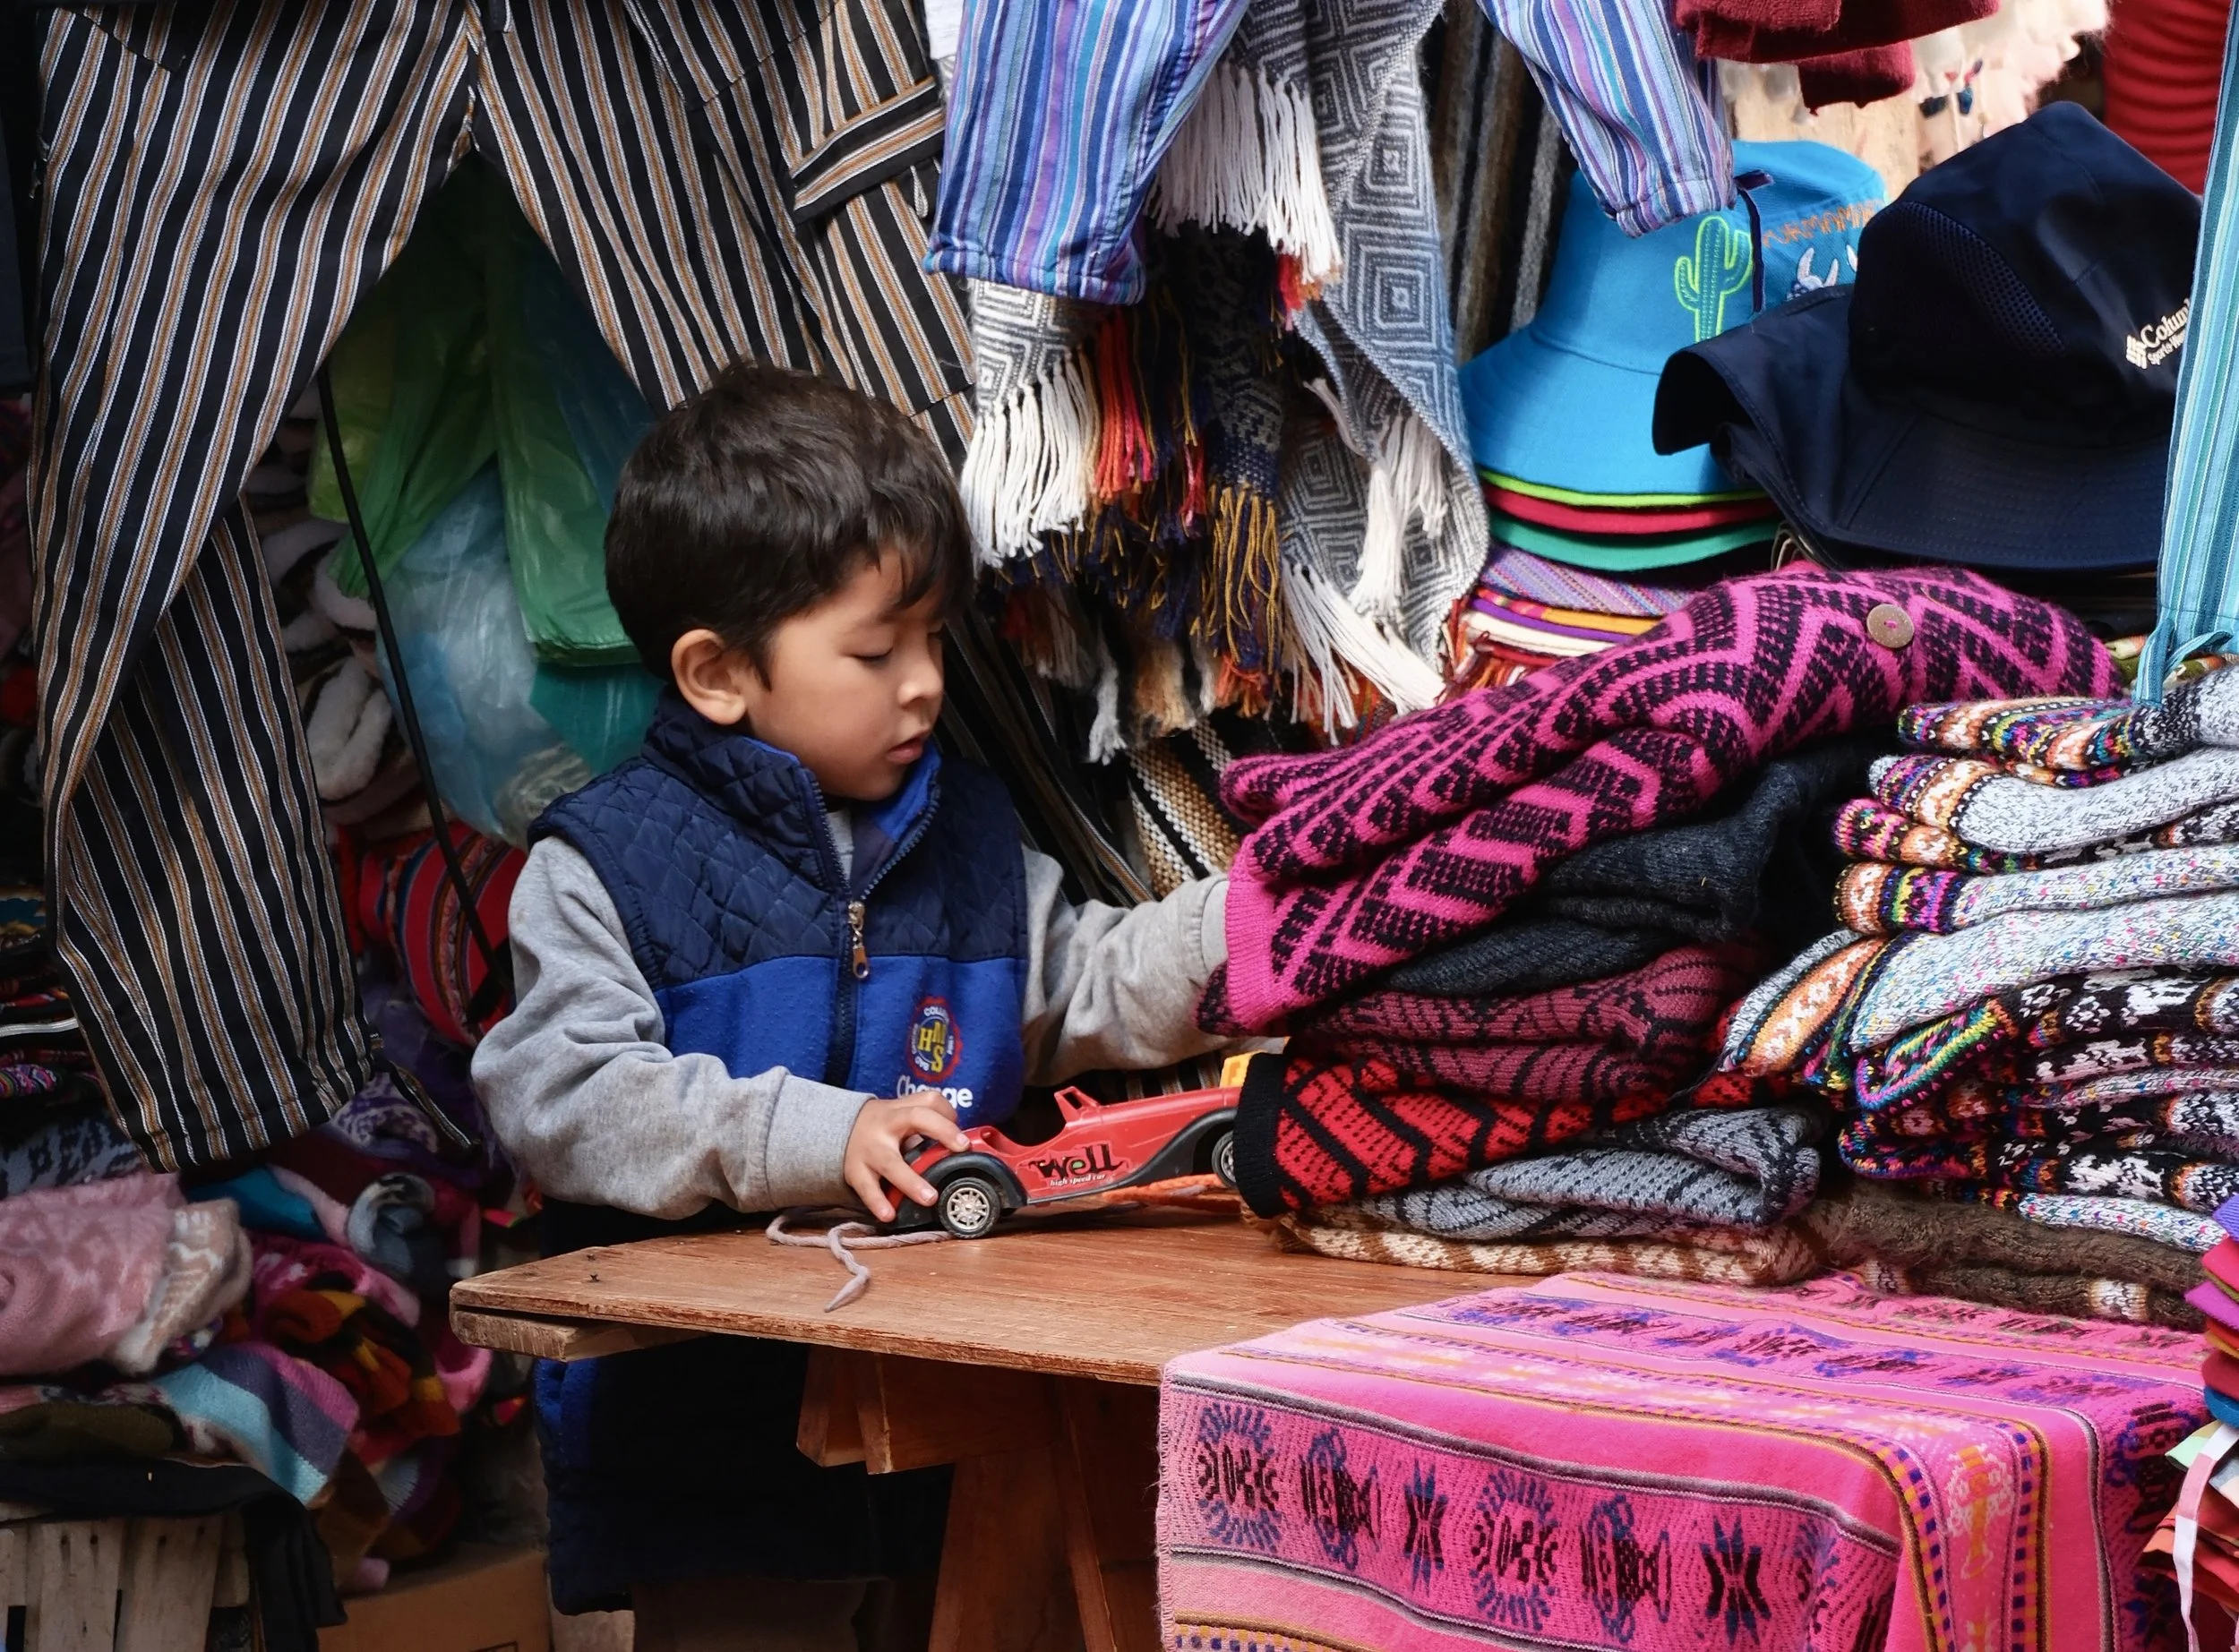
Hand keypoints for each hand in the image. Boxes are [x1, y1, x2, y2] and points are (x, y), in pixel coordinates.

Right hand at [844, 1095, 968, 1221]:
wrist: (838, 1131)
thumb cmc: (883, 1127)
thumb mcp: (901, 1116)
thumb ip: (927, 1126)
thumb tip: (962, 1149)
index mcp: (901, 1110)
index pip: (928, 1101)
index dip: (948, 1115)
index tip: (964, 1139)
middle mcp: (886, 1124)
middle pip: (915, 1118)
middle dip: (940, 1130)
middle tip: (961, 1149)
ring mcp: (869, 1148)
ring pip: (890, 1162)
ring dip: (910, 1181)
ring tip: (929, 1198)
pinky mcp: (855, 1171)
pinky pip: (867, 1188)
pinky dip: (877, 1202)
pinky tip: (889, 1215)